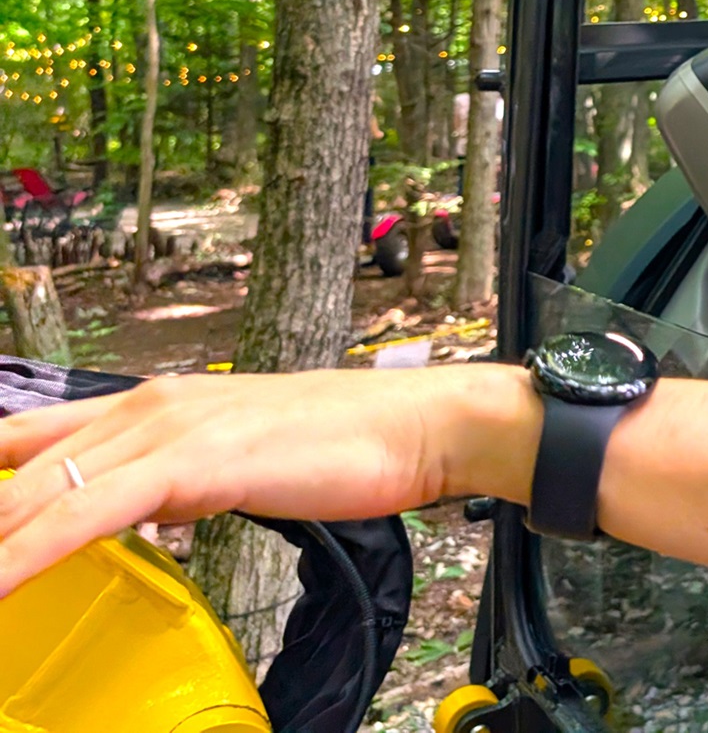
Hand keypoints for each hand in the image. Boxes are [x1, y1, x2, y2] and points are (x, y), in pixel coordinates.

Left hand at [0, 364, 537, 597]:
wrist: (418, 426)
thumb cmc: (345, 444)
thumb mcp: (235, 459)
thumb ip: (175, 478)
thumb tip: (135, 511)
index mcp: (155, 402)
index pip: (29, 438)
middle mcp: (148, 405)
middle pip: (14, 462)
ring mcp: (165, 428)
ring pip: (32, 491)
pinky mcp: (188, 461)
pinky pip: (78, 516)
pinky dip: (22, 554)